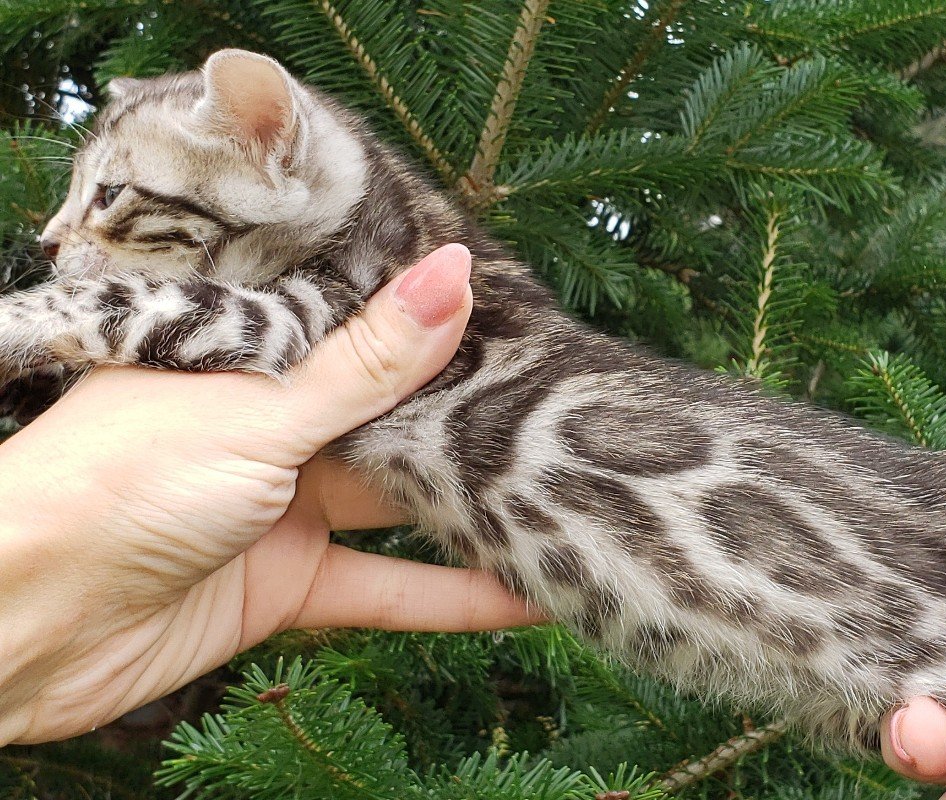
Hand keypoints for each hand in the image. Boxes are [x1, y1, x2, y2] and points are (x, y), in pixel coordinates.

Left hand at [0, 244, 545, 745]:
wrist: (24, 624)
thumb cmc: (119, 483)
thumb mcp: (261, 412)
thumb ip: (369, 361)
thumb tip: (455, 270)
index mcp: (249, 352)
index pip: (359, 319)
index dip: (437, 315)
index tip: (524, 313)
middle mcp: (270, 420)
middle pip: (389, 413)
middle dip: (467, 416)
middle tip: (565, 407)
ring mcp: (281, 503)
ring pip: (395, 503)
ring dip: (469, 509)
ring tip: (563, 495)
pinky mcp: (288, 582)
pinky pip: (383, 586)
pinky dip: (448, 598)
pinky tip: (523, 598)